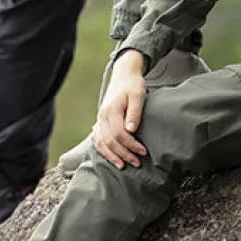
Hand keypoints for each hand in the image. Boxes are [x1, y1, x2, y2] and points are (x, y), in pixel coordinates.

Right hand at [92, 51, 147, 169]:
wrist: (124, 74)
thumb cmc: (133, 84)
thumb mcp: (138, 94)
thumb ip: (135, 112)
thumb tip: (131, 130)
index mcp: (112, 110)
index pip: (119, 134)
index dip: (130, 145)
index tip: (143, 151)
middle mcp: (103, 116)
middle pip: (109, 141)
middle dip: (123, 154)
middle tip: (137, 163)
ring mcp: (100, 118)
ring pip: (101, 142)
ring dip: (111, 156)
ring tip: (122, 166)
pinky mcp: (101, 120)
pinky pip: (97, 138)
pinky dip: (102, 149)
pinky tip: (109, 156)